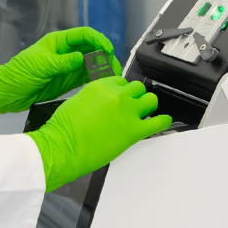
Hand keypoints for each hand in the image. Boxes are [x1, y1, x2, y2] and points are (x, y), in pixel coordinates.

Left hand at [0, 28, 115, 121]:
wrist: (9, 92)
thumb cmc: (20, 73)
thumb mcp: (41, 65)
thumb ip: (62, 62)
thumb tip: (81, 59)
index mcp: (58, 42)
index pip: (83, 35)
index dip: (97, 39)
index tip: (107, 49)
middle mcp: (66, 52)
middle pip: (91, 49)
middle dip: (104, 55)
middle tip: (113, 66)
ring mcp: (68, 67)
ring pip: (91, 63)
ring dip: (102, 68)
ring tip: (112, 77)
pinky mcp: (68, 80)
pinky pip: (86, 77)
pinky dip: (96, 79)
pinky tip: (102, 83)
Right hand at [26, 77, 171, 189]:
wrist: (63, 147)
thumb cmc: (64, 129)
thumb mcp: (77, 101)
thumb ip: (96, 97)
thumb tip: (104, 102)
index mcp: (101, 86)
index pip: (121, 80)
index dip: (123, 90)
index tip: (123, 96)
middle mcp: (117, 95)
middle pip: (137, 88)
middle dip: (136, 96)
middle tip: (133, 106)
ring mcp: (128, 112)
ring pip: (150, 100)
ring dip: (148, 106)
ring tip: (145, 113)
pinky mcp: (134, 131)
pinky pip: (158, 122)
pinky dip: (163, 121)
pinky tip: (164, 121)